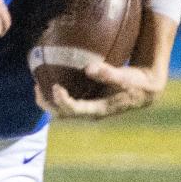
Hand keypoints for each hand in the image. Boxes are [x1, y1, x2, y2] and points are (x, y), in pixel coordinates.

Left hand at [36, 60, 165, 118]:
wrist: (143, 91)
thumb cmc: (134, 83)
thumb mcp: (124, 77)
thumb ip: (107, 73)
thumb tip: (88, 67)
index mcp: (98, 109)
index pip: (74, 110)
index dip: (62, 101)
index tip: (55, 87)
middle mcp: (90, 112)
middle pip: (62, 114)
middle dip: (47, 103)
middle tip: (36, 87)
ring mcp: (88, 109)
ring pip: (62, 110)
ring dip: (48, 100)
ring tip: (37, 84)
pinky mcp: (87, 102)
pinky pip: (67, 102)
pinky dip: (56, 94)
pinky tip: (50, 79)